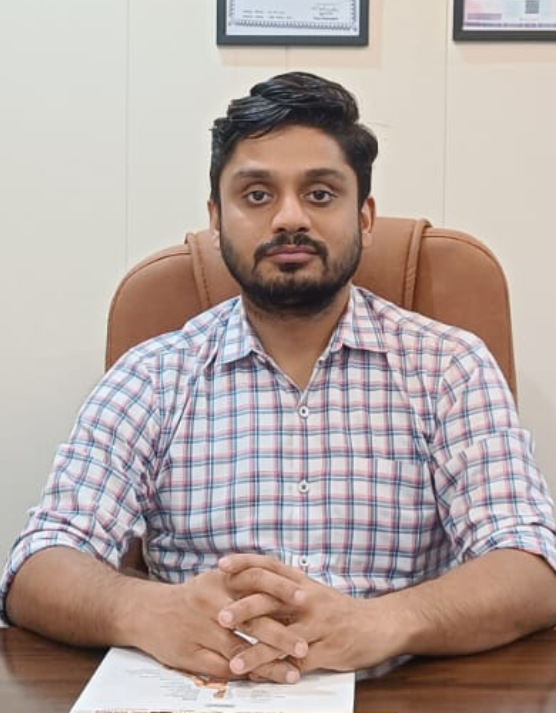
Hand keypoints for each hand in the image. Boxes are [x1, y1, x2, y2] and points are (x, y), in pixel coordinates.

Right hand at [131, 569, 303, 682]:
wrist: (148, 612)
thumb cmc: (193, 596)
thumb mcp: (217, 580)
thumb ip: (246, 583)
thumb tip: (286, 588)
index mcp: (220, 580)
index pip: (256, 579)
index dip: (281, 588)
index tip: (305, 598)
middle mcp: (210, 602)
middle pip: (252, 619)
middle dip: (281, 635)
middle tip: (304, 646)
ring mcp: (200, 630)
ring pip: (240, 651)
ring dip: (268, 664)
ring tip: (292, 673)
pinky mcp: (190, 655)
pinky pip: (223, 669)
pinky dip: (246, 674)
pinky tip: (264, 679)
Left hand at [218, 554, 400, 675]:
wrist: (379, 625)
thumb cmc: (338, 611)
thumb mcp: (312, 593)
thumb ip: (284, 592)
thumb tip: (248, 591)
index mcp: (302, 582)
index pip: (269, 565)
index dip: (245, 563)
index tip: (221, 565)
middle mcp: (308, 599)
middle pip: (272, 599)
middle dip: (244, 608)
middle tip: (220, 617)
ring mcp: (319, 625)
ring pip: (282, 637)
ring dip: (256, 652)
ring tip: (235, 663)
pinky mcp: (327, 650)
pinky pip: (297, 663)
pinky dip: (277, 672)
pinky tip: (261, 680)